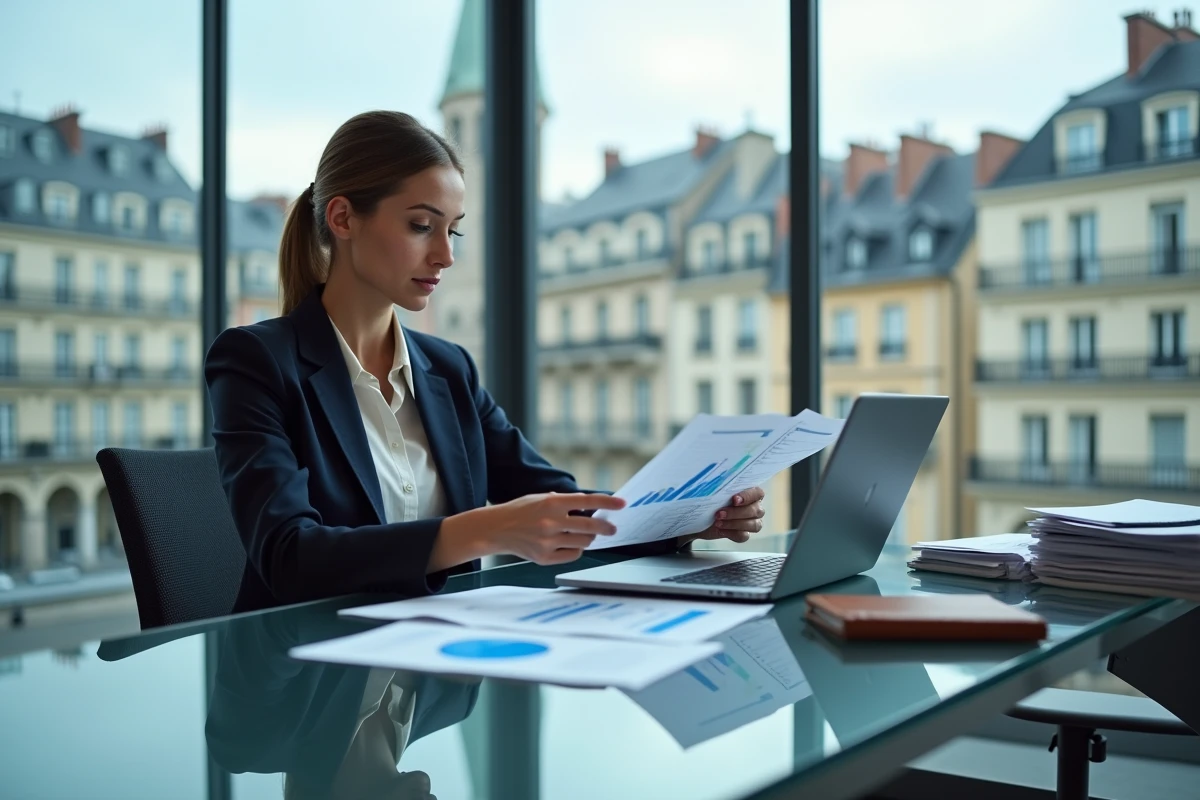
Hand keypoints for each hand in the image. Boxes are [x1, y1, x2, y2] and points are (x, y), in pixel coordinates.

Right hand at [437, 492, 625, 567]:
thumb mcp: (541, 498)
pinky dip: (575, 549)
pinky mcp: (544, 558)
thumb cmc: (521, 511)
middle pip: (590, 526)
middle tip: (612, 528)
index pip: (587, 501)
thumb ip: (564, 501)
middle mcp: (551, 522)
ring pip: (583, 542)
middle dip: (606, 527)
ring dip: (588, 538)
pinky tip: (569, 543)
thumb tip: (588, 505)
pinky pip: (573, 554)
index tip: (623, 504)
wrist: (496, 530)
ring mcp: (548, 542)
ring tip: (583, 534)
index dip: (608, 502)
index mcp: (551, 503)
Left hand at [683, 487, 765, 544]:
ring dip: (734, 524)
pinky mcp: (744, 534)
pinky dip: (732, 533)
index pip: (757, 493)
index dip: (748, 496)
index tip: (734, 499)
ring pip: (753, 525)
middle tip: (719, 513)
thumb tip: (716, 482)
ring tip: (718, 523)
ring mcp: (752, 522)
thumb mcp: (715, 493)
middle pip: (755, 510)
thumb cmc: (711, 501)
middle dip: (736, 513)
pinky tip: (720, 530)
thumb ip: (721, 488)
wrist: (701, 518)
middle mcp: (755, 507)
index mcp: (751, 493)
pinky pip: (744, 536)